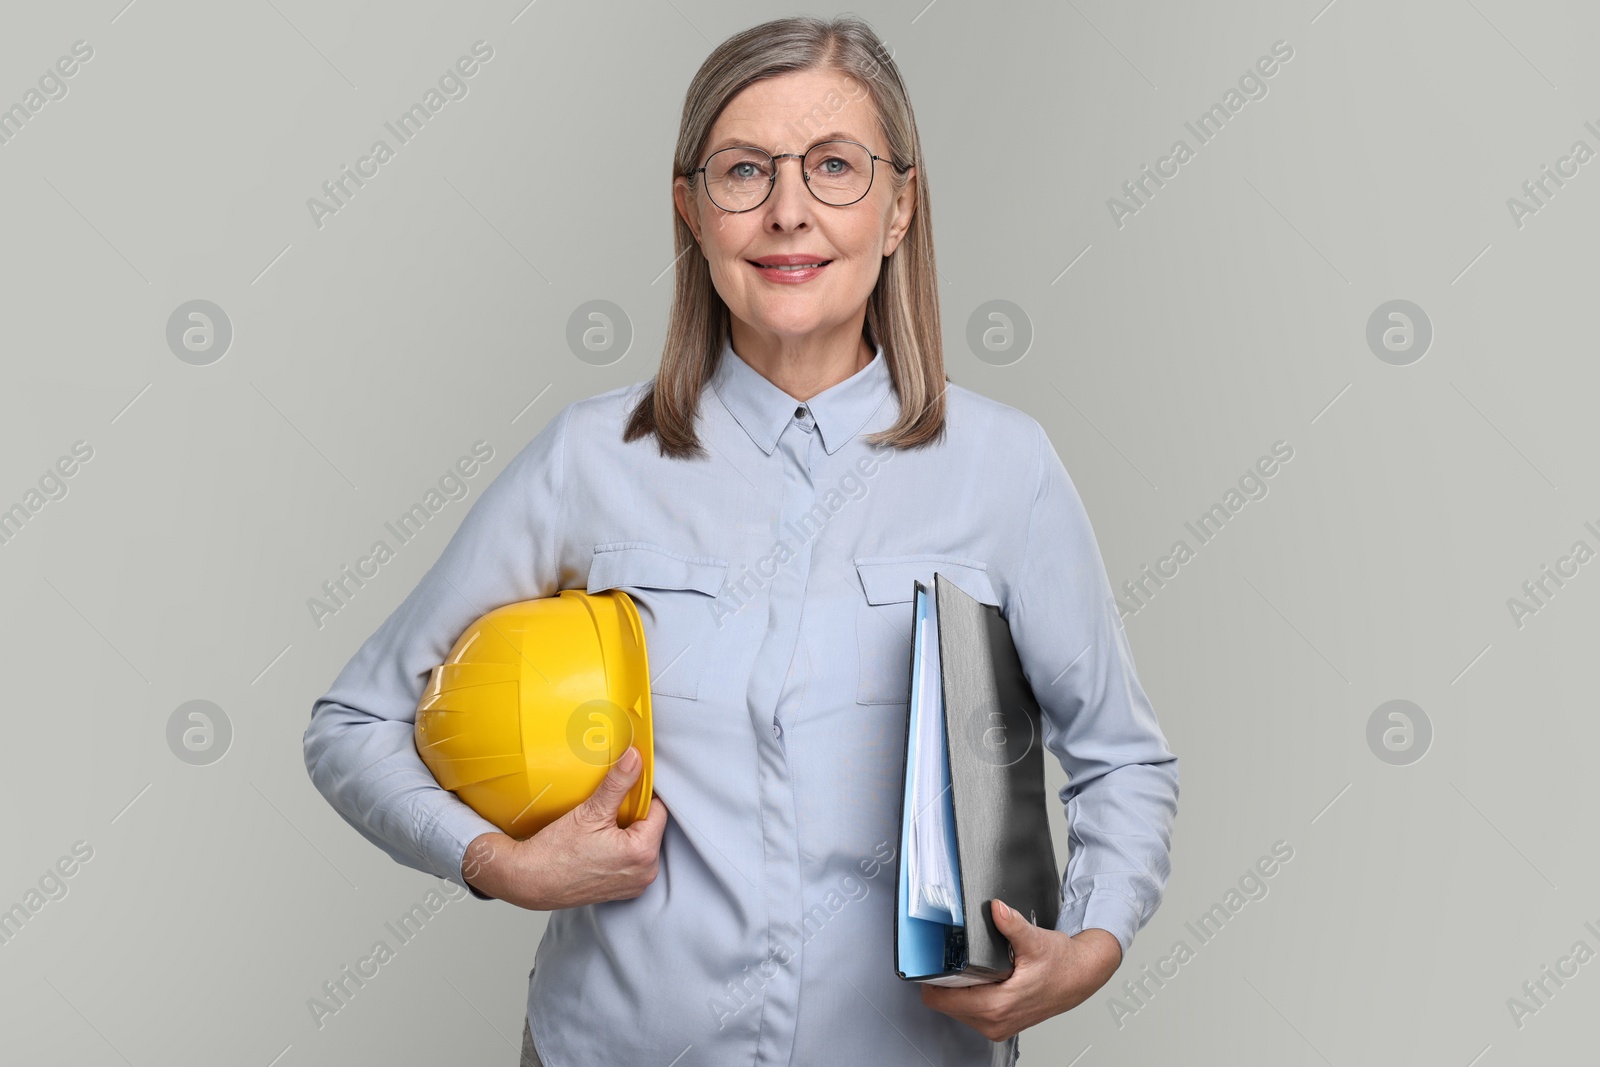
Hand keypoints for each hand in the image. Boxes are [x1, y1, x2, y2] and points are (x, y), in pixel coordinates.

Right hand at [461, 746, 667, 909]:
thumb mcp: (590, 812)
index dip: (641, 795)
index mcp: (642, 853)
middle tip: (607, 811)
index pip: (659, 810)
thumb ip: (618, 783)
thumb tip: (635, 758)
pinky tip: (598, 843)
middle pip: (651, 827)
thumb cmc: (554, 854)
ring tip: (600, 827)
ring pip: (641, 842)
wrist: (529, 881)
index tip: (624, 789)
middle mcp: (645, 873)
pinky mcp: (623, 889)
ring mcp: (634, 884)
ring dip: (627, 831)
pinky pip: (631, 860)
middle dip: (634, 814)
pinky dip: (620, 848)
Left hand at [920, 899, 1122, 1041]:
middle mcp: (995, 1022)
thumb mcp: (1036, 940)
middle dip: (944, 981)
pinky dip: (968, 995)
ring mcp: (997, 1026)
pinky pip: (970, 1012)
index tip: (933, 960)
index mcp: (998, 1006)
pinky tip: (979, 978)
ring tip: (968, 967)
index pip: (942, 1000)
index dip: (933, 979)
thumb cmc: (1062, 965)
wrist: (1081, 976)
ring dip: (956, 989)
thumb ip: (1012, 924)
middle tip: (952, 957)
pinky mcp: (1001, 1023)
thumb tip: (996, 909)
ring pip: (956, 1009)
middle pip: (946, 1004)